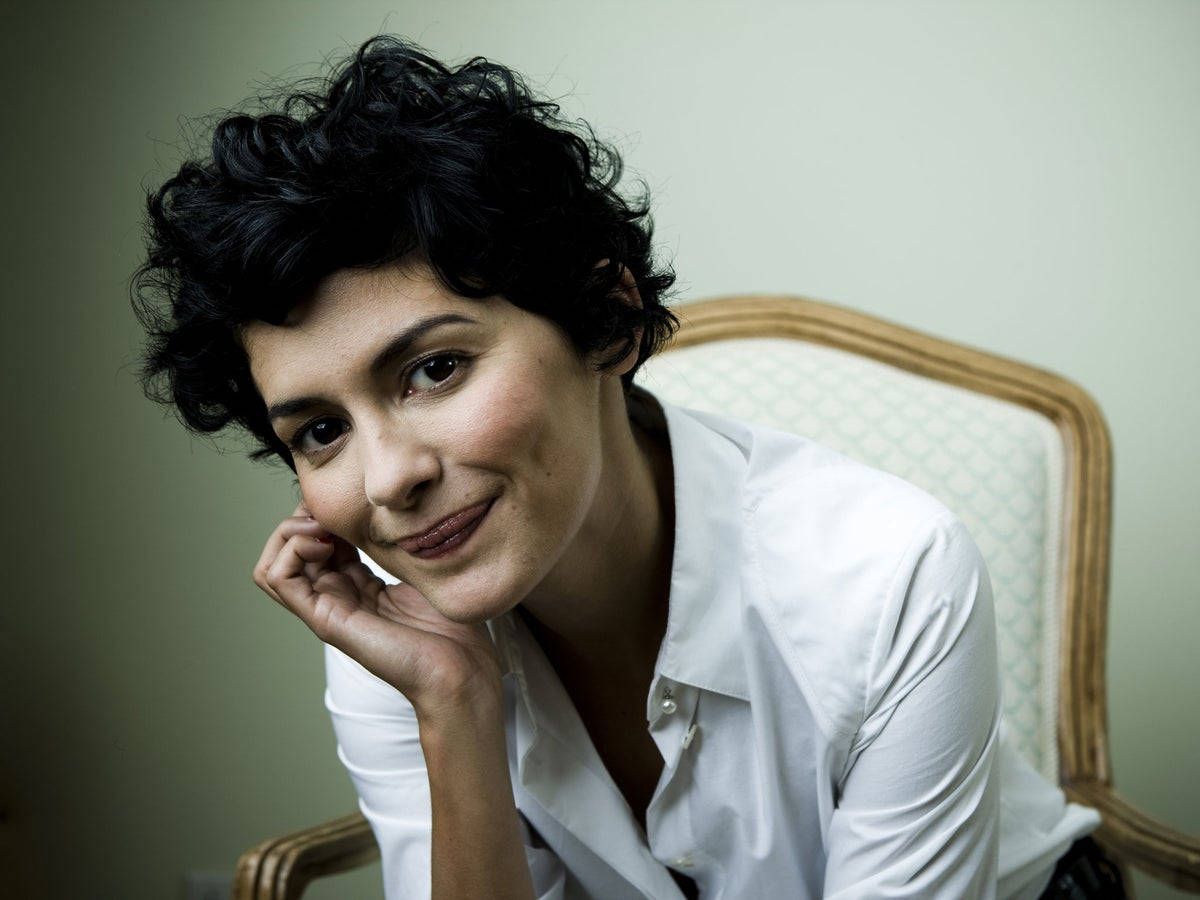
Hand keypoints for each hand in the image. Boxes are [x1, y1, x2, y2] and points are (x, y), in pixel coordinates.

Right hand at [252, 503, 503, 719]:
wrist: (460, 668)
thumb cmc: (452, 626)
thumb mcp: (422, 569)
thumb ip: (398, 543)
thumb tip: (386, 509)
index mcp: (358, 584)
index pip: (318, 540)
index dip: (325, 512)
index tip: (349, 498)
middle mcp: (336, 596)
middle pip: (289, 550)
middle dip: (303, 516)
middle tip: (330, 509)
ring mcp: (327, 609)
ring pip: (272, 565)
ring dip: (289, 532)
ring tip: (321, 526)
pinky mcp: (325, 619)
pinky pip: (279, 579)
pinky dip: (291, 551)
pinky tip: (323, 543)